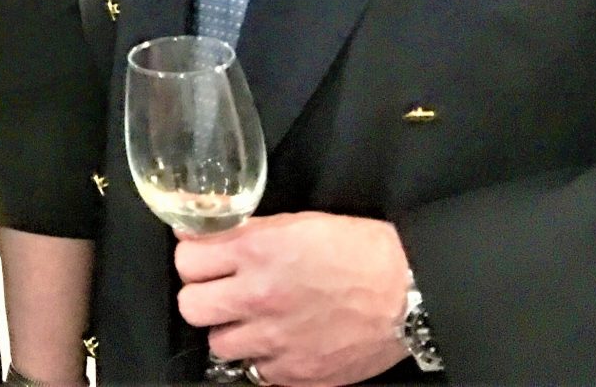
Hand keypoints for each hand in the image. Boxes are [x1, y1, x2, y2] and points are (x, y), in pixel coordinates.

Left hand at [173, 211, 408, 386]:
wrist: (409, 291)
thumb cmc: (360, 252)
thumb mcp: (297, 224)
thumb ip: (251, 234)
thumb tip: (215, 238)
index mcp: (256, 251)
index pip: (186, 260)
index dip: (193, 259)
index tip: (202, 260)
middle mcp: (259, 295)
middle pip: (191, 307)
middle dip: (202, 296)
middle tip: (220, 291)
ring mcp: (276, 338)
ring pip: (218, 344)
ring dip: (231, 331)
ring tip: (253, 320)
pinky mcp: (296, 371)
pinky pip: (254, 372)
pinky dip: (262, 358)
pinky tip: (278, 342)